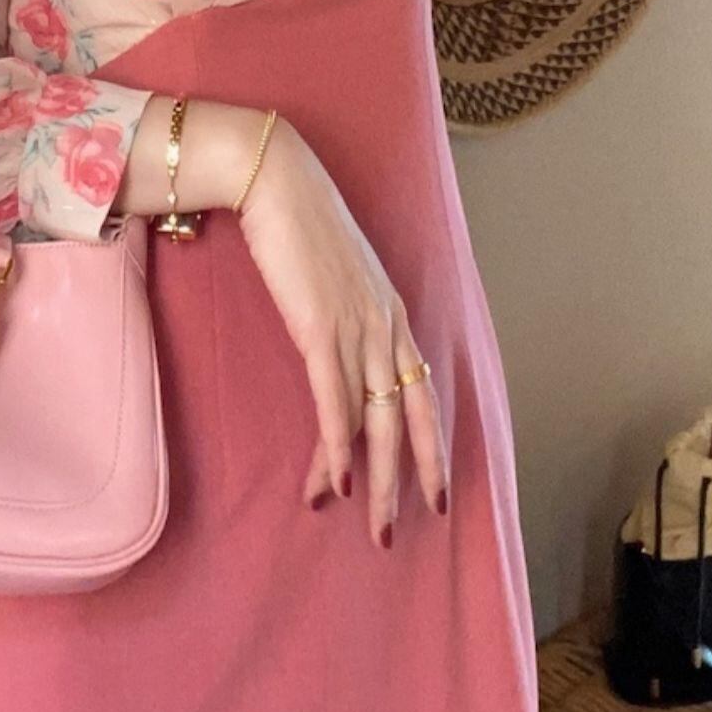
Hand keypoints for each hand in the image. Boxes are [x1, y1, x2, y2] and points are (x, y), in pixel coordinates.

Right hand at [236, 117, 448, 543]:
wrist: (277, 180)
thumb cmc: (300, 224)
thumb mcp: (338, 274)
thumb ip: (346, 312)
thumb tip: (338, 351)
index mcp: (393, 313)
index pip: (423, 392)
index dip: (431, 446)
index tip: (435, 491)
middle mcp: (385, 325)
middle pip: (406, 419)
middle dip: (406, 482)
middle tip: (396, 531)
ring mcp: (357, 327)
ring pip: (374, 422)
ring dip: (371, 481)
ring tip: (370, 527)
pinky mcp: (320, 328)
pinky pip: (334, 401)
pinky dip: (335, 447)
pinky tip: (333, 484)